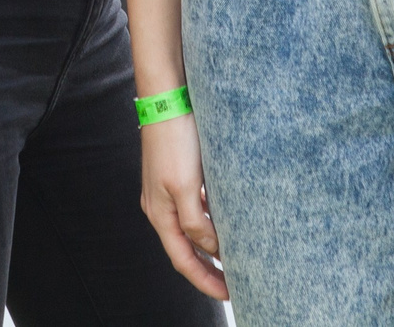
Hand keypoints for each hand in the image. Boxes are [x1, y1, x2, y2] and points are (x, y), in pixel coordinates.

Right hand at [139, 116, 228, 299]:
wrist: (167, 99)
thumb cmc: (174, 140)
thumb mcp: (185, 186)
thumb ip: (195, 222)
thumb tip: (211, 248)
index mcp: (159, 214)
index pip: (183, 260)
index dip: (205, 281)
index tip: (229, 294)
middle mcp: (161, 206)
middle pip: (185, 249)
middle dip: (208, 270)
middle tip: (234, 284)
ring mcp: (167, 191)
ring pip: (190, 230)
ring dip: (210, 247)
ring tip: (234, 258)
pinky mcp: (178, 176)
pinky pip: (195, 210)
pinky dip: (210, 222)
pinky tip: (226, 221)